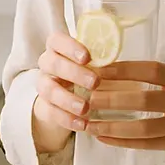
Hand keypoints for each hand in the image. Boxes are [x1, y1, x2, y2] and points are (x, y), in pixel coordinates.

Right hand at [31, 32, 101, 150]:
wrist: (67, 96)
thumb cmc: (86, 71)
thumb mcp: (93, 63)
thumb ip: (100, 59)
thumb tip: (120, 62)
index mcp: (59, 47)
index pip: (57, 40)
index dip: (70, 47)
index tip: (87, 57)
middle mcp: (47, 63)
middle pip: (52, 63)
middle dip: (74, 73)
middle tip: (95, 82)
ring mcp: (44, 84)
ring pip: (49, 89)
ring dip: (68, 99)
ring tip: (85, 108)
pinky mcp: (44, 105)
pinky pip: (51, 112)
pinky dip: (67, 119)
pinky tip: (82, 124)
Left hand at [84, 61, 164, 156]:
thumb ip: (164, 76)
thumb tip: (121, 71)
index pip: (150, 70)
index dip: (122, 69)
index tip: (98, 70)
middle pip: (141, 100)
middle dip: (110, 99)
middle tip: (84, 97)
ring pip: (141, 128)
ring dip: (111, 126)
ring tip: (88, 123)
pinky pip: (148, 145)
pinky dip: (123, 141)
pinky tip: (105, 137)